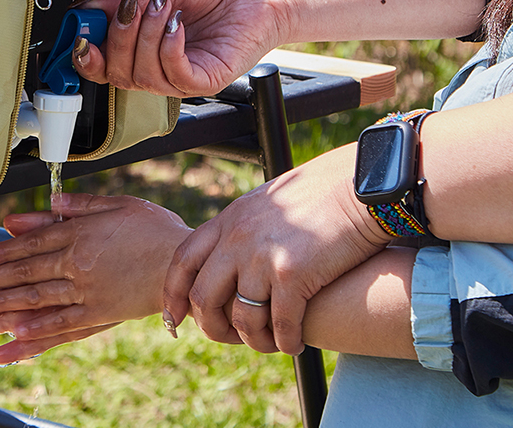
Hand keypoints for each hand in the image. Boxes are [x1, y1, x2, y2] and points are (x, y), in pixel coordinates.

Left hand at [0, 194, 191, 363]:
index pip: (26, 247)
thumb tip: (46, 203)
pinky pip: (58, 330)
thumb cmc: (153, 229)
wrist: (187, 264)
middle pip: (19, 276)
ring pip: (31, 304)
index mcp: (78, 236)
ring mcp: (84, 294)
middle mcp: (75, 266)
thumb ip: (78, 206)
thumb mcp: (116, 205)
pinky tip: (4, 350)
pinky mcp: (97, 316)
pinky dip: (29, 340)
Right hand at [72, 0, 289, 97]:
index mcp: (140, 47)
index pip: (101, 65)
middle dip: (117, 36)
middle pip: (116, 72)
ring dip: (146, 35)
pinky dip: (169, 47)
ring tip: (163, 4)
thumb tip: (85, 9)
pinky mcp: (205, 80)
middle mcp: (156, 67)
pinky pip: (173, 75)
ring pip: (141, 74)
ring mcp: (179, 77)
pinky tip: (177, 24)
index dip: (84, 55)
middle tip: (131, 4)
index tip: (80, 33)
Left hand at [162, 144, 389, 354]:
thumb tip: (233, 255)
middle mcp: (237, 238)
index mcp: (228, 220)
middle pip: (203, 295)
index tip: (175, 317)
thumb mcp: (267, 204)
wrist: (356, 187)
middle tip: (229, 337)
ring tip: (268, 343)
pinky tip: (294, 343)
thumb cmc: (319, 195)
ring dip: (253, 339)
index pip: (184, 259)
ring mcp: (261, 256)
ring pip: (241, 317)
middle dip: (211, 326)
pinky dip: (285, 342)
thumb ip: (244, 227)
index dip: (174, 292)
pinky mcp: (292, 274)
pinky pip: (279, 325)